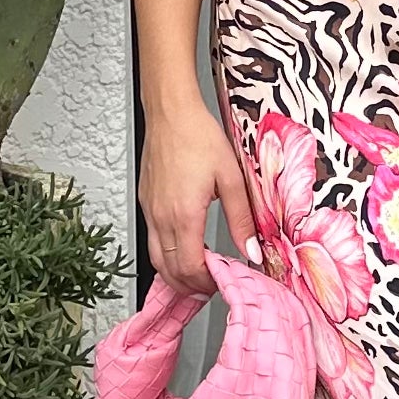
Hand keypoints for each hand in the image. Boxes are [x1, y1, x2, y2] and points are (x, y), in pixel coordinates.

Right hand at [137, 96, 260, 298]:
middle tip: (213, 284)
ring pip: (158, 260)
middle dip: (192, 285)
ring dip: (177, 274)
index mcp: (184, 214)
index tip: (224, 281)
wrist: (171, 113)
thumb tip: (252, 251)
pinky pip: (153, 242)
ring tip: (200, 274)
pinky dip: (168, 256)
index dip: (207, 283)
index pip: (191, 268)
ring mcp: (150, 212)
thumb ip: (242, 219)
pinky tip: (186, 249)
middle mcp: (161, 218)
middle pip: (170, 271)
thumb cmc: (198, 137)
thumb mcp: (231, 178)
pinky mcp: (146, 204)